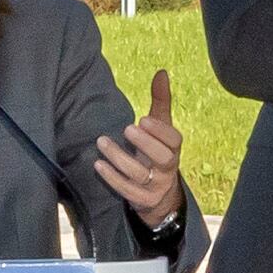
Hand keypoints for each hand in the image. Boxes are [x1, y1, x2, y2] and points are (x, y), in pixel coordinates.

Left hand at [94, 69, 185, 227]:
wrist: (160, 194)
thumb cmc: (156, 152)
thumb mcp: (160, 129)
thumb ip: (160, 102)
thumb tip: (162, 72)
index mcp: (174, 150)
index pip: (174, 141)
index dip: (160, 131)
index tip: (142, 119)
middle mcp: (168, 169)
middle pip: (163, 158)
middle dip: (145, 144)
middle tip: (126, 129)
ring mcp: (156, 187)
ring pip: (140, 175)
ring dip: (120, 158)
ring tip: (101, 142)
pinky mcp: (142, 200)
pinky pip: (128, 191)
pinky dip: (112, 178)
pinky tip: (98, 164)